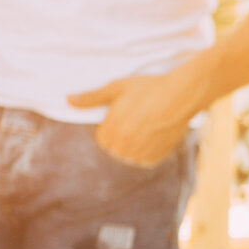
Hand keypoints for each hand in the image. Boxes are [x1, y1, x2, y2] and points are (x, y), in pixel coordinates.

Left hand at [68, 67, 204, 166]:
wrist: (180, 96)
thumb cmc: (148, 89)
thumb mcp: (117, 88)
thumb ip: (91, 98)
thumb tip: (68, 100)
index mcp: (111, 132)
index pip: (102, 139)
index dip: (112, 126)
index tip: (123, 116)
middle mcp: (124, 147)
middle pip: (115, 149)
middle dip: (123, 136)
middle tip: (138, 119)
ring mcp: (140, 154)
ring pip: (130, 155)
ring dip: (135, 145)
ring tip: (147, 126)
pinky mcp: (156, 158)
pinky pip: (145, 159)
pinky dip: (149, 150)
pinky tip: (156, 133)